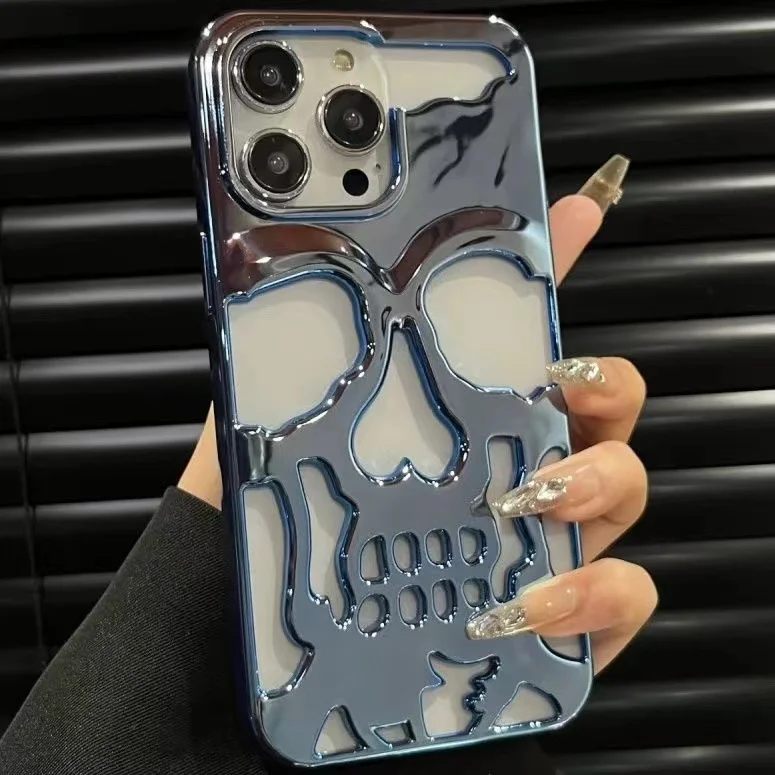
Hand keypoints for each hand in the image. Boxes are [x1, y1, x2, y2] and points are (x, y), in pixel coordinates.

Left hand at [179, 156, 656, 672]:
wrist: (254, 636)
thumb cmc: (274, 527)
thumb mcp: (269, 427)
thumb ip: (281, 362)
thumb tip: (273, 280)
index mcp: (460, 417)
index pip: (523, 337)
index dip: (558, 271)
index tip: (572, 213)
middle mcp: (514, 469)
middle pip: (605, 408)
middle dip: (603, 388)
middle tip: (556, 390)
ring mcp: (545, 541)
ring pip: (626, 490)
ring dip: (596, 481)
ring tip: (530, 498)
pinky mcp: (560, 620)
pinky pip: (621, 595)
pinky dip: (592, 592)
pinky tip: (528, 598)